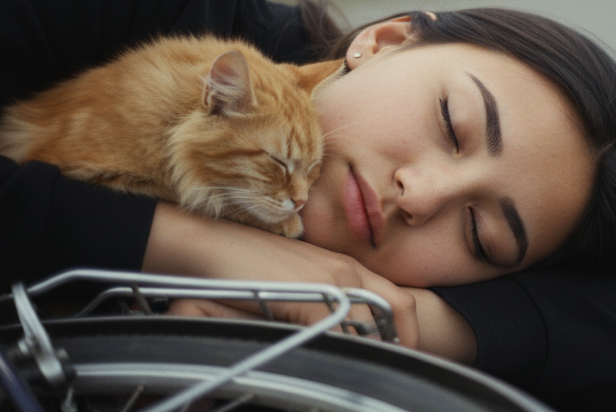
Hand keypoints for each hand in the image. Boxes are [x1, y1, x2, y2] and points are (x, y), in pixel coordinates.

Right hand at [144, 202, 418, 347]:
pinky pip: (342, 334)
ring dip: (372, 350)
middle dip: (400, 342)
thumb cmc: (246, 265)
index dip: (405, 330)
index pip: (398, 299)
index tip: (400, 352)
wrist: (211, 245)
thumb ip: (322, 300)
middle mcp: (348, 269)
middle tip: (391, 367)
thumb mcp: (297, 281)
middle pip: (398, 308)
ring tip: (364, 371)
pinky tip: (336, 366)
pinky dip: (345, 353)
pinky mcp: (313, 296)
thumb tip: (336, 332)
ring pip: (374, 325)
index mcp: (347, 266)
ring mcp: (334, 280)